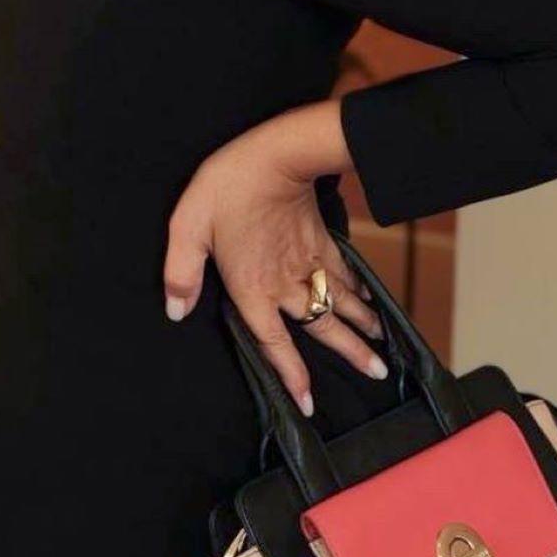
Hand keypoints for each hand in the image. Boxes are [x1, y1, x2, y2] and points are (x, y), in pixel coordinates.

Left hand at [162, 109, 388, 418]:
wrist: (276, 154)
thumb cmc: (228, 187)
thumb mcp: (189, 227)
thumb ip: (180, 272)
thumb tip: (175, 310)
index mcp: (253, 287)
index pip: (274, 342)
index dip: (291, 374)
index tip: (309, 402)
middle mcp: (287, 283)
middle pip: (323, 328)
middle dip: (351, 354)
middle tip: (377, 374)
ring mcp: (310, 262)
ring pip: (341, 304)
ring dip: (362, 328)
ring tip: (381, 349)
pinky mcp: (322, 240)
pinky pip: (346, 275)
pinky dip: (361, 293)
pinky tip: (371, 303)